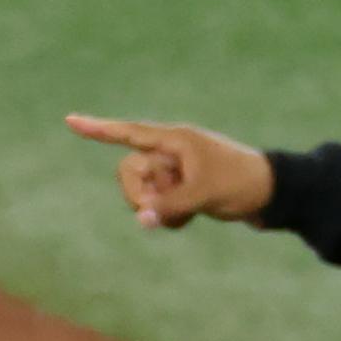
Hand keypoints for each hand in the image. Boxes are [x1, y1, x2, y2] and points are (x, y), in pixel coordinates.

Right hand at [64, 114, 275, 228]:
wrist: (270, 194)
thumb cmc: (240, 182)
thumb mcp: (203, 194)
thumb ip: (169, 206)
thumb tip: (141, 219)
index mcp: (175, 140)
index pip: (129, 133)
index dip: (99, 129)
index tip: (70, 121)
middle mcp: (171, 153)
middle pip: (129, 172)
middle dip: (137, 194)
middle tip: (156, 211)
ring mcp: (175, 172)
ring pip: (143, 192)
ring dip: (156, 209)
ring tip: (185, 214)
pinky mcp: (181, 190)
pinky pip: (158, 206)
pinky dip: (168, 217)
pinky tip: (191, 218)